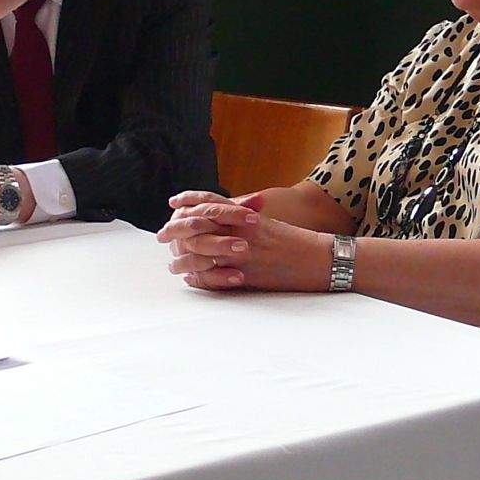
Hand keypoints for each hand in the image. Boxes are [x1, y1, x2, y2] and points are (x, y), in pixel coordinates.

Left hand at [156, 190, 329, 291]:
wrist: (319, 258)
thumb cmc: (296, 240)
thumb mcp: (268, 222)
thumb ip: (244, 217)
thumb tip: (223, 215)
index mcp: (246, 216)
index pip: (210, 203)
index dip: (188, 200)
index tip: (172, 203)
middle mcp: (240, 232)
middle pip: (198, 226)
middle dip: (175, 230)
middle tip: (160, 235)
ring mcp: (242, 254)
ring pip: (201, 253)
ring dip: (183, 258)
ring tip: (171, 264)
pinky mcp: (247, 275)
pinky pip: (215, 276)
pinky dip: (200, 278)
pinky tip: (189, 279)